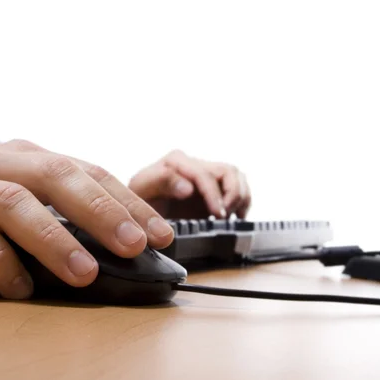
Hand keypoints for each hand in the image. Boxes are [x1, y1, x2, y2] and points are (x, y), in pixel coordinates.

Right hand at [0, 140, 174, 298]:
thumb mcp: (20, 205)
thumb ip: (61, 214)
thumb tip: (123, 243)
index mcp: (26, 158)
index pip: (87, 172)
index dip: (126, 201)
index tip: (159, 232)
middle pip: (56, 176)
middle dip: (101, 211)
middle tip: (134, 245)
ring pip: (15, 203)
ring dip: (54, 239)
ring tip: (86, 273)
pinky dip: (0, 262)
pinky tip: (20, 288)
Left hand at [128, 150, 250, 219]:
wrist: (138, 214)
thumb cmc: (137, 202)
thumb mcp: (142, 192)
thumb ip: (162, 182)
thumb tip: (189, 187)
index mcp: (174, 161)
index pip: (203, 174)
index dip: (213, 194)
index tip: (217, 214)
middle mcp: (193, 164)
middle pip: (227, 172)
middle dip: (231, 196)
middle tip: (223, 218)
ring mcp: (205, 174)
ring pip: (237, 176)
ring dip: (240, 197)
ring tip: (229, 218)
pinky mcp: (214, 187)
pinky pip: (239, 186)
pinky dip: (243, 201)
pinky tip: (235, 217)